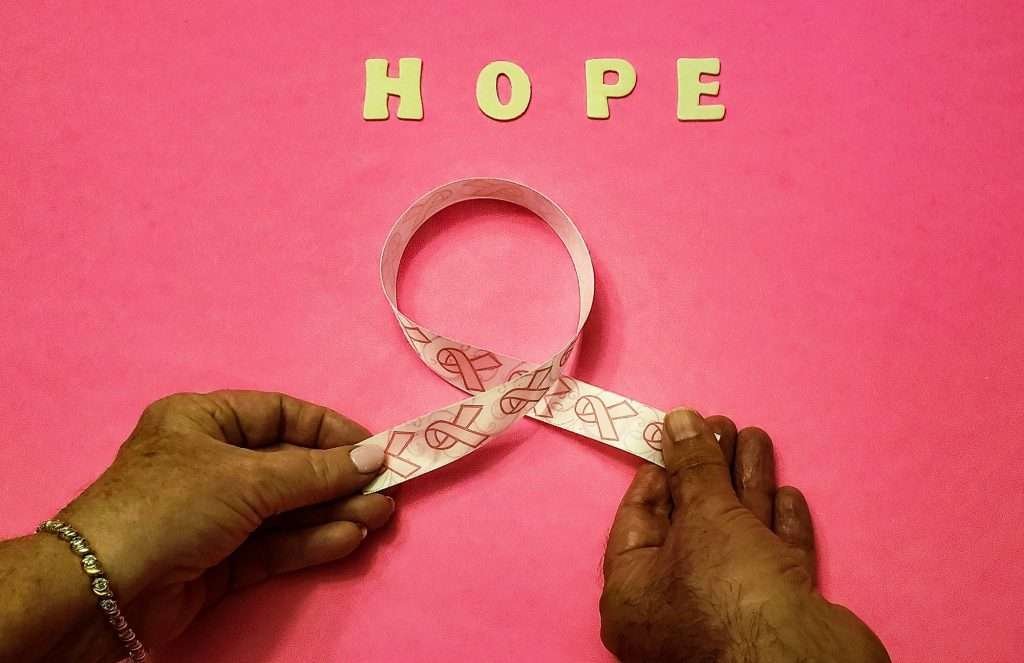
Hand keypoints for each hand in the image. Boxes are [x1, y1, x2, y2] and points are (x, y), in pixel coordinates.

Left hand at [53, 391, 393, 658]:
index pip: (279, 415)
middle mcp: (210, 463)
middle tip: (385, 492)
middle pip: (288, 467)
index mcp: (203, 421)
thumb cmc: (171, 506)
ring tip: (379, 518)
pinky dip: (310, 543)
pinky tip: (347, 539)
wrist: (102, 590)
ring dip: (333, 513)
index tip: (373, 448)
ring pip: (286, 510)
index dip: (329, 431)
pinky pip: (274, 545)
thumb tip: (373, 458)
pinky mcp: (219, 560)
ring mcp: (215, 515)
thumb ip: (315, 472)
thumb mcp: (248, 479)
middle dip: (337, 481)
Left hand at [599, 408, 888, 662]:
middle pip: (692, 524)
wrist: (803, 662)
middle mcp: (675, 608)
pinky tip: (786, 494)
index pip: (639, 521)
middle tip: (724, 425)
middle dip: (710, 472)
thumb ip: (692, 467)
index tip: (677, 436)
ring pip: (736, 538)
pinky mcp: (777, 618)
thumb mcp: (703, 516)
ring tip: (755, 437)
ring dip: (747, 486)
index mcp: (635, 595)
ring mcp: (729, 615)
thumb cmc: (731, 591)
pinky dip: (778, 527)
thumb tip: (679, 420)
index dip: (660, 473)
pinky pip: (772, 563)